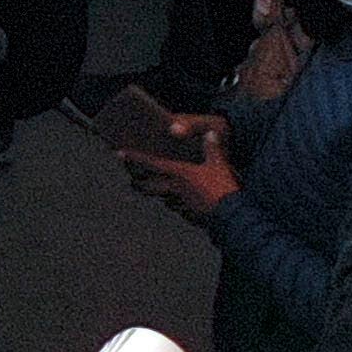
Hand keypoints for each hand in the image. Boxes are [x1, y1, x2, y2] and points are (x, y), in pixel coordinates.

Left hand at [120, 123, 237, 215]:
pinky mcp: (190, 216)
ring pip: (164, 200)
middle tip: (133, 181)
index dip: (134, 158)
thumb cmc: (223, 189)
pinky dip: (178, 206)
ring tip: (157, 191)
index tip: (119, 154)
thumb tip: (211, 134)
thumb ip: (213, 148)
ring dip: (160, 195)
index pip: (151, 164)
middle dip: (139, 184)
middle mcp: (175, 190)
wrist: (232, 217)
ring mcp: (181, 205)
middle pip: (149, 187)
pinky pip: (180, 210)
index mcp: (178, 174)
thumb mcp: (219, 164)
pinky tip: (181, 204)